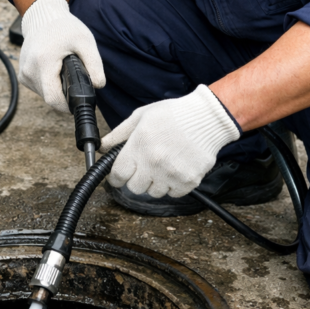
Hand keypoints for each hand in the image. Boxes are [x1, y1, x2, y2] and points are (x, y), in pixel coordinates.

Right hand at [19, 0, 105, 111]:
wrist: (43, 18)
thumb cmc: (65, 28)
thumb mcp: (85, 41)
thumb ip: (94, 64)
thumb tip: (98, 86)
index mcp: (43, 62)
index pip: (53, 98)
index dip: (68, 105)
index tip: (78, 100)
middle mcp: (29, 70)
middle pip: (50, 98)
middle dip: (64, 95)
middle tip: (74, 80)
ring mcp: (23, 73)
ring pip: (44, 95)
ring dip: (57, 90)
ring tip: (63, 71)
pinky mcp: (22, 75)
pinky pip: (39, 89)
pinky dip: (49, 85)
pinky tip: (54, 71)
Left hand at [100, 85, 239, 196]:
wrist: (207, 118)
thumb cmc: (173, 114)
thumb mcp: (141, 116)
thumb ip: (119, 134)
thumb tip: (101, 147)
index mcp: (139, 146)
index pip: (118, 175)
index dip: (116, 177)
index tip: (118, 175)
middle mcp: (154, 163)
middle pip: (134, 188)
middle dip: (136, 179)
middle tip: (144, 167)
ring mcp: (172, 174)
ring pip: (154, 192)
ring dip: (155, 183)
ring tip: (163, 165)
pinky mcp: (188, 181)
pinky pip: (173, 194)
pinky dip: (173, 185)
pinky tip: (176, 169)